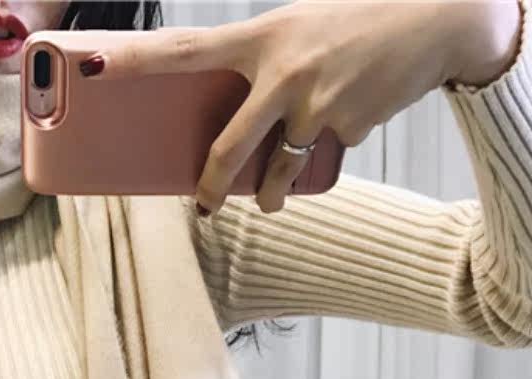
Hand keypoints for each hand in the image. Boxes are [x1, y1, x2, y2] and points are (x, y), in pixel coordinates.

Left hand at [83, 0, 522, 214]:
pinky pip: (324, 155)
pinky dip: (331, 146)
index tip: (90, 67)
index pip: (183, 50)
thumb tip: (230, 125)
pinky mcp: (347, 128)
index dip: (133, 61)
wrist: (440, 18)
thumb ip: (260, 67)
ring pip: (277, 172)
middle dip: (211, 186)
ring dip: (272, 193)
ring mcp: (316, 103)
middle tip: (202, 206)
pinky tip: (357, 112)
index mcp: (262, 35)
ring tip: (271, 198)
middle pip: (227, 148)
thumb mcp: (299, 30)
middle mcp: (283, 71)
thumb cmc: (357, 23)